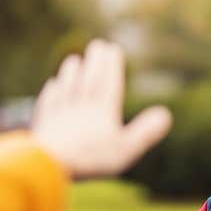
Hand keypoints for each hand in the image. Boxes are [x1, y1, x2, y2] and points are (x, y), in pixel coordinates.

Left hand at [31, 39, 171, 179]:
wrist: (49, 165)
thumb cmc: (90, 159)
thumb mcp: (126, 149)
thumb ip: (145, 132)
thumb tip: (166, 114)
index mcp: (103, 112)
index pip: (109, 83)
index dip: (111, 66)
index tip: (113, 49)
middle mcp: (81, 108)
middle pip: (88, 80)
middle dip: (94, 62)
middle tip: (97, 45)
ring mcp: (60, 115)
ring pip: (67, 88)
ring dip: (71, 72)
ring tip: (73, 60)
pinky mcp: (44, 125)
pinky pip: (48, 103)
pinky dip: (52, 91)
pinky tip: (52, 85)